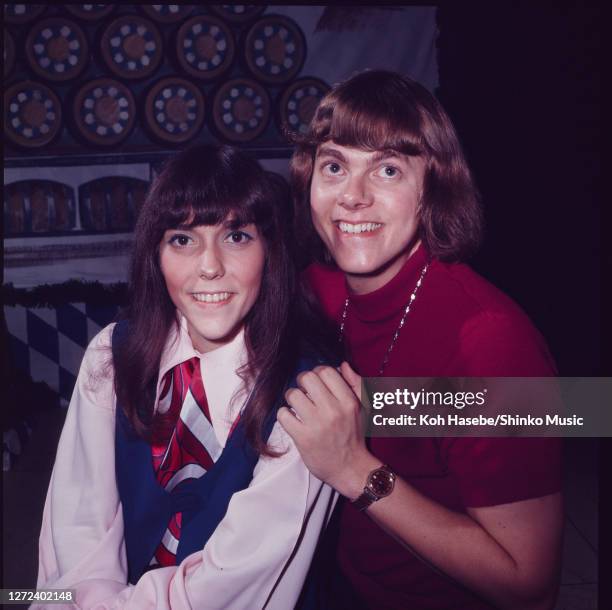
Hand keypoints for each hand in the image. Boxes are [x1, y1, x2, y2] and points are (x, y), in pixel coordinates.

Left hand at [277, 362, 378, 497]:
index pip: (325, 371)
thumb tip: (342, 365)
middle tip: (305, 392)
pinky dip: (284, 415)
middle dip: (302, 382)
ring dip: (292, 399)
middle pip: (306, 378)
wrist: (350, 469)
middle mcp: (333, 411)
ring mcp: (317, 425)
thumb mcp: (363, 407)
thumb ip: (355, 383)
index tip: (316, 383)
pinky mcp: (303, 438)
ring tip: (298, 407)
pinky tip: (292, 420)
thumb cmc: (355, 436)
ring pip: (292, 395)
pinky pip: (283, 414)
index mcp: (348, 401)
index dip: (317, 373)